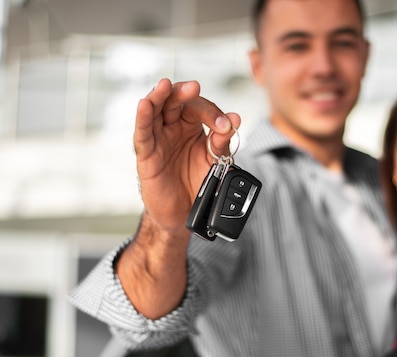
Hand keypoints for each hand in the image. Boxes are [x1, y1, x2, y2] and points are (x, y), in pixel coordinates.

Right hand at [133, 78, 240, 234]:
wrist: (187, 212)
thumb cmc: (199, 183)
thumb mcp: (216, 161)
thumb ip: (222, 141)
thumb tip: (235, 119)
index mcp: (192, 126)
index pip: (199, 108)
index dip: (213, 114)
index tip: (225, 126)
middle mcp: (173, 128)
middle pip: (174, 101)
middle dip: (184, 93)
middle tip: (194, 88)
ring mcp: (158, 139)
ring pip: (155, 110)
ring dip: (159, 96)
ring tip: (165, 85)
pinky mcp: (147, 155)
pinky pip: (143, 134)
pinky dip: (143, 118)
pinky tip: (145, 105)